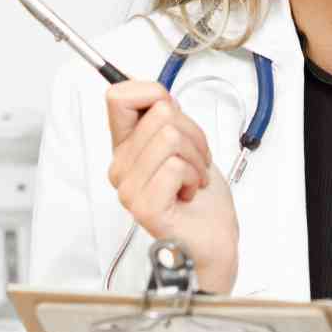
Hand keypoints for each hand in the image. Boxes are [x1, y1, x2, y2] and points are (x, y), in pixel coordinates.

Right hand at [105, 80, 238, 292]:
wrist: (212, 239)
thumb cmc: (201, 198)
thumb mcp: (187, 144)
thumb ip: (168, 118)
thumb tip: (156, 92)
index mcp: (127, 147)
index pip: (119, 95)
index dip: (153, 93)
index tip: (173, 113)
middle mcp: (121, 166)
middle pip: (161, 114)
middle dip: (193, 134)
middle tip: (194, 162)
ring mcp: (129, 188)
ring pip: (171, 137)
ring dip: (196, 157)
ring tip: (193, 179)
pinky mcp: (143, 206)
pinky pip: (175, 166)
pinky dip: (194, 177)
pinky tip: (189, 194)